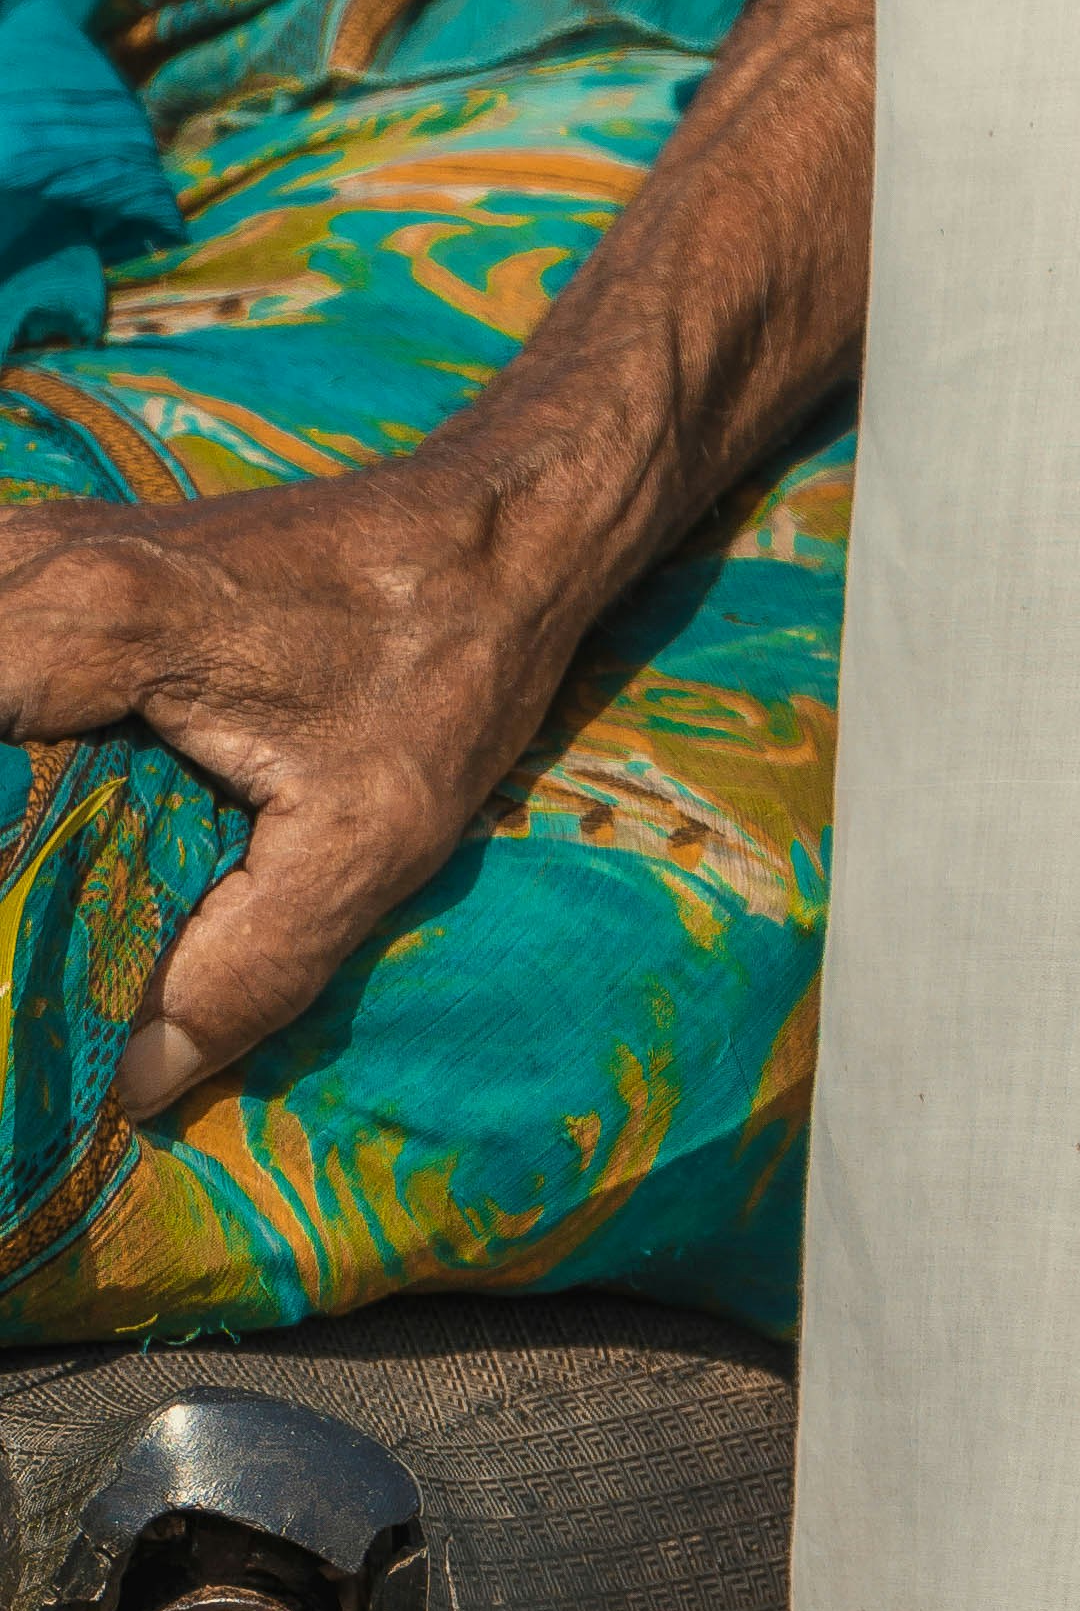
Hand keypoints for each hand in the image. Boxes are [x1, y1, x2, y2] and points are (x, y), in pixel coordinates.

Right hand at [0, 451, 590, 1118]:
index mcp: (90, 624)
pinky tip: (22, 804)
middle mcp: (39, 562)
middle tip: (10, 920)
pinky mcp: (65, 562)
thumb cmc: (440, 663)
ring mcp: (44, 547)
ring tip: (18, 869)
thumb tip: (135, 1084)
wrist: (500, 526)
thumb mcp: (364, 840)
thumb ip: (246, 971)